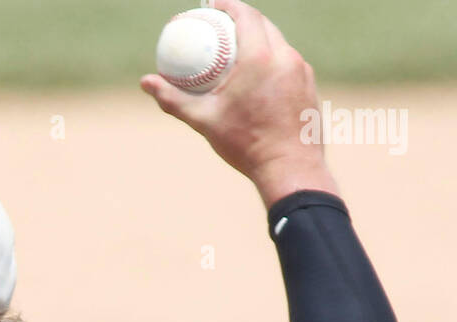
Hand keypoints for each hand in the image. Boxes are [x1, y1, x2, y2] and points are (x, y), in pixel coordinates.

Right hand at [141, 1, 338, 205]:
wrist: (290, 169)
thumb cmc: (246, 145)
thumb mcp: (205, 121)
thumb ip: (175, 99)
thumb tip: (146, 82)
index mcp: (260, 57)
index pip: (245, 15)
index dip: (228, 5)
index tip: (214, 5)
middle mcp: (285, 56)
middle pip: (264, 24)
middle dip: (244, 18)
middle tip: (225, 26)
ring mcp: (302, 70)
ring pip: (279, 43)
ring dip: (261, 39)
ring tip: (242, 49)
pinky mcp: (310, 85)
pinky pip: (289, 64)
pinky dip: (274, 61)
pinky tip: (263, 75)